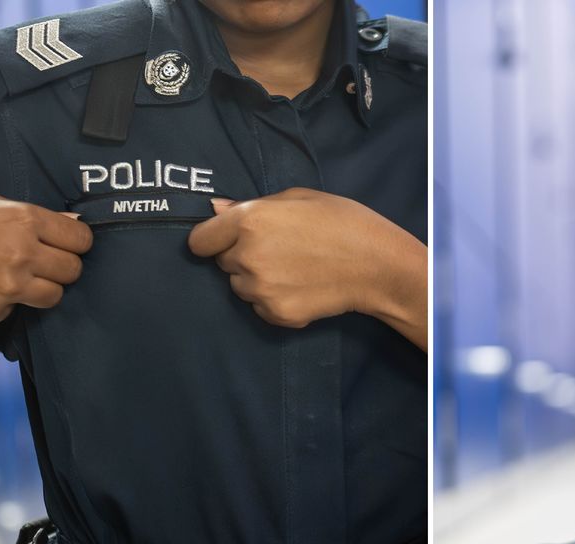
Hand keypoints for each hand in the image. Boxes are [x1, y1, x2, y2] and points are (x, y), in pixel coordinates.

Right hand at [0, 191, 92, 325]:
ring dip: (42, 289)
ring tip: (16, 276)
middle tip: (44, 263)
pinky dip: (5, 302)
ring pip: (54, 296)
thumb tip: (72, 226)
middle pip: (73, 270)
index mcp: (23, 219)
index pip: (80, 240)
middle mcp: (21, 253)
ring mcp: (8, 286)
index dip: (77, 244)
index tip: (70, 246)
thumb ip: (32, 216)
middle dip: (63, 267)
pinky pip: (16, 310)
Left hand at [187, 188, 426, 346]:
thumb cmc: (340, 221)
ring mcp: (260, 290)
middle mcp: (247, 257)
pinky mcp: (275, 314)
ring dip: (255, 279)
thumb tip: (215, 209)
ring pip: (240, 287)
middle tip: (277, 249)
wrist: (375, 265)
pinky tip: (300, 286)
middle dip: (240, 256)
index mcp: (249, 222)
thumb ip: (251, 205)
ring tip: (292, 268)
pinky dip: (273, 300)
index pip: (199, 241)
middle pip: (222, 263)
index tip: (224, 240)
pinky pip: (259, 307)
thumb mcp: (297, 198)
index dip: (212, 239)